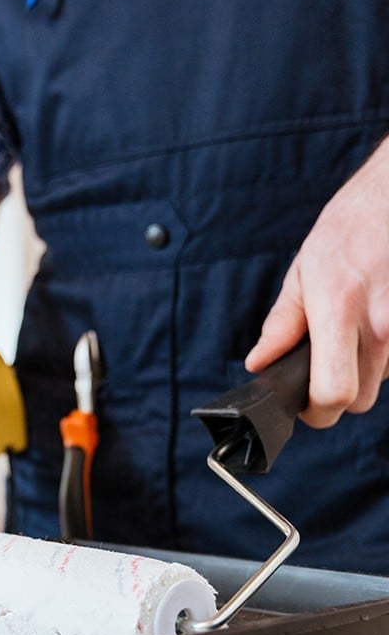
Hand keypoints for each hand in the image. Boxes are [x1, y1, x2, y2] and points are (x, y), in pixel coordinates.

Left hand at [245, 137, 388, 427]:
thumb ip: (283, 323)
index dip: (316, 409)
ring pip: (383, 380)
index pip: (333, 394)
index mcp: (339, 310)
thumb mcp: (306, 268)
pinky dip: (388, 350)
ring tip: (359, 325)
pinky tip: (382, 319)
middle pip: (360, 400)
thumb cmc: (354, 225)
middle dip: (339, 394)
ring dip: (367, 367)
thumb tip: (259, 362)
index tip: (306, 402)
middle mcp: (380, 323)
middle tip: (326, 368)